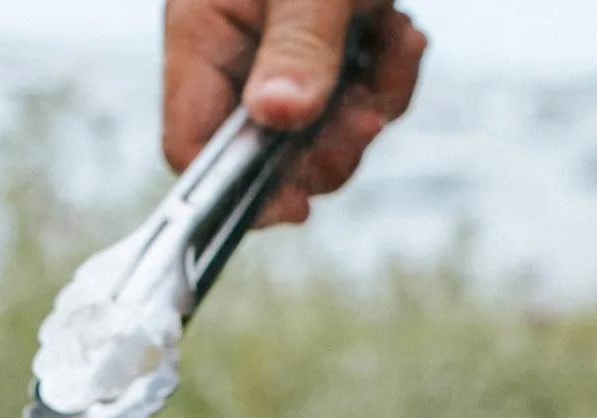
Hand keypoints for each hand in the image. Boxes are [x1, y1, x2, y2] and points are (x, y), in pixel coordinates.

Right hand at [163, 0, 426, 225]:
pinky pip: (355, 92)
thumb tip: (277, 118)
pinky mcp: (328, 40)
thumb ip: (300, 46)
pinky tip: (403, 33)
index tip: (296, 204)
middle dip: (325, 149)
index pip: (194, 147)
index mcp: (201, 34)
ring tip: (397, 46)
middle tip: (367, 121)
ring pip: (319, 128)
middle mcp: (235, 50)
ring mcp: (282, 48)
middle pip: (263, 153)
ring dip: (369, 106)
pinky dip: (387, 75)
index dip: (238, 188)